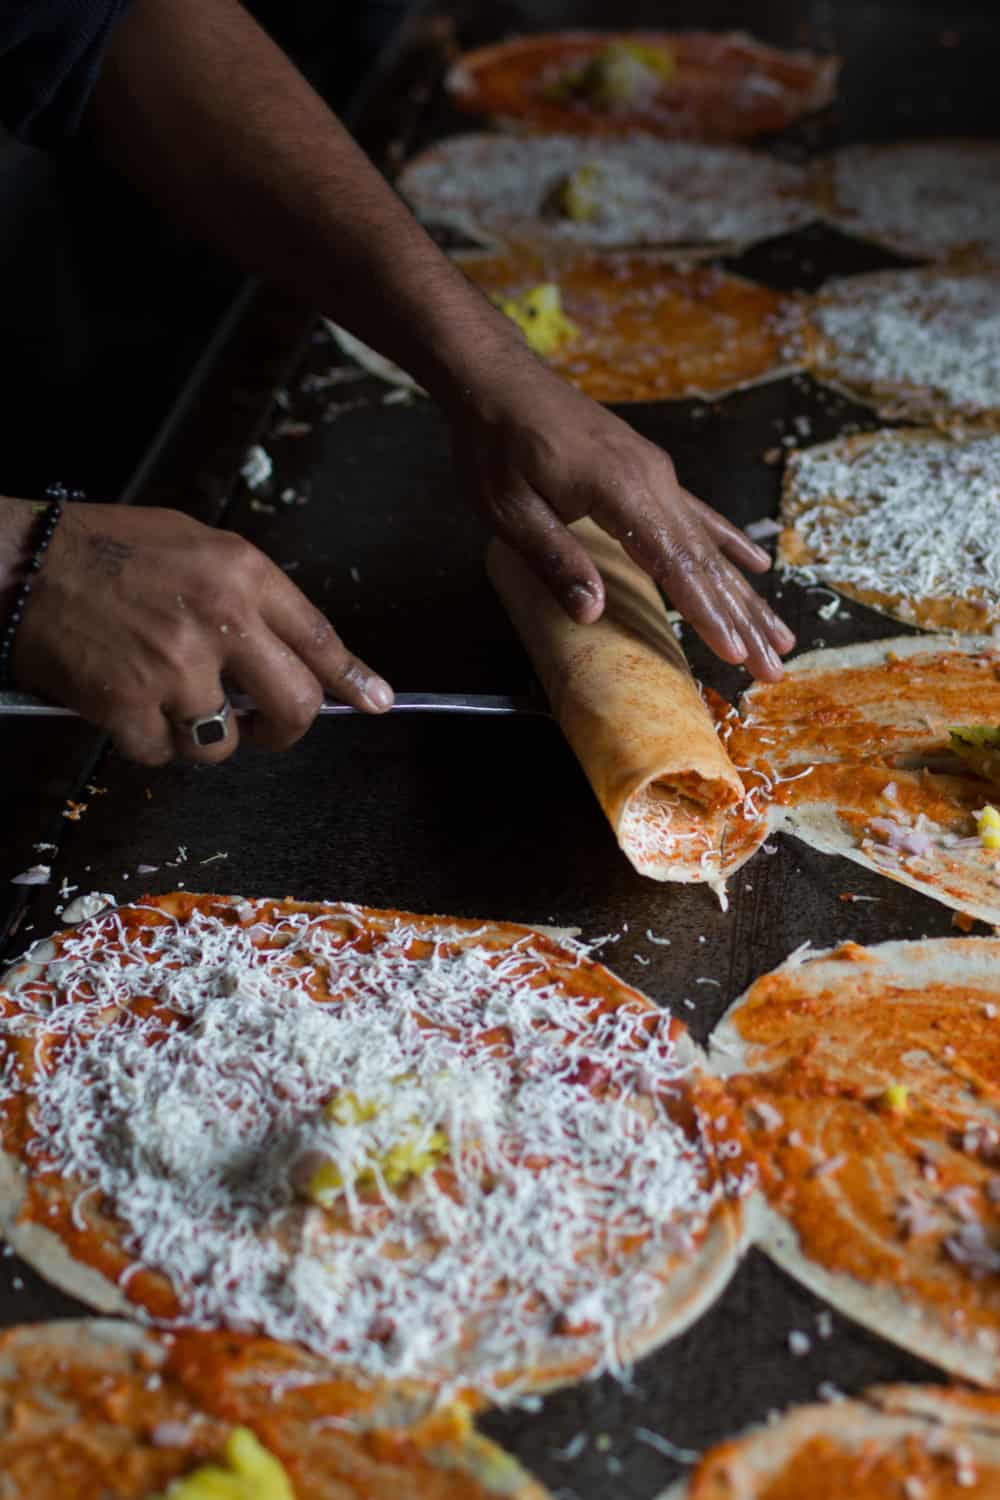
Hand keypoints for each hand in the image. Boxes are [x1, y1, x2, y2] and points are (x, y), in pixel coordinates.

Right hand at [6, 500, 391, 764]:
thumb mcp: (195, 545)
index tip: (376, 702)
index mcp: (242, 574)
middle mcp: (219, 620)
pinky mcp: (127, 705)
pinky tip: (126, 703)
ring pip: (223, 744)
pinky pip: (162, 755)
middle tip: (267, 730)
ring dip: (203, 737)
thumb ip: (249, 595)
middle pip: (295, 706)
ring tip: (169, 701)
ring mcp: (174, 668)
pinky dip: (147, 742)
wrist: (20, 561)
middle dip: (287, 731)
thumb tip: (294, 649)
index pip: (319, 639)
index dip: (353, 679)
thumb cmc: (106, 549)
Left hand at [448, 359, 794, 680]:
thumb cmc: (495, 442)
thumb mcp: (508, 508)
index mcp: (618, 489)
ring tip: (779, 635)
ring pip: (710, 542)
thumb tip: (593, 613)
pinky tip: (757, 566)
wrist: (499, 379)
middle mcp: (651, 479)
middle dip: (744, 617)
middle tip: (774, 665)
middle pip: (706, 560)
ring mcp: (655, 473)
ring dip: (746, 593)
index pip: (674, 562)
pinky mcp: (649, 471)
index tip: (734, 651)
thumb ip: (555, 558)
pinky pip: (699, 515)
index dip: (706, 612)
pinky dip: (729, 543)